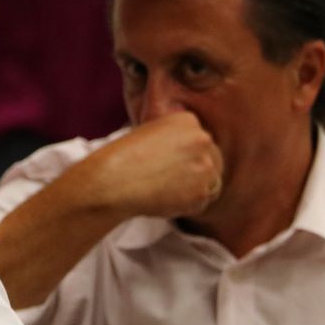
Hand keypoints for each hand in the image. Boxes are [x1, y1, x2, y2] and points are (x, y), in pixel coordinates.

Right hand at [89, 112, 222, 220]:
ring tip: (166, 190)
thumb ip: (174, 139)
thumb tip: (187, 158)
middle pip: (211, 159)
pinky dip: (187, 204)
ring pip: (210, 181)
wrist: (113, 180)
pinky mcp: (202, 192)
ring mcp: (205, 166)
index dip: (187, 155)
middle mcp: (202, 139)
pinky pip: (202, 201)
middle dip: (195, 171)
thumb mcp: (150, 133)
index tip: (170, 164)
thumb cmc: (122, 158)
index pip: (201, 141)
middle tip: (171, 181)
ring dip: (193, 188)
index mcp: (189, 120)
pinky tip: (165, 199)